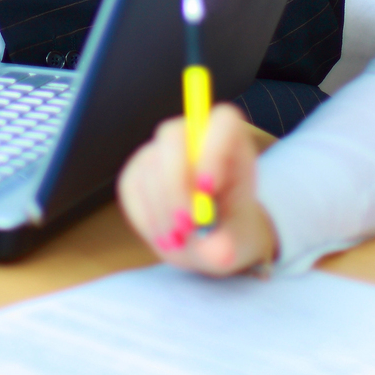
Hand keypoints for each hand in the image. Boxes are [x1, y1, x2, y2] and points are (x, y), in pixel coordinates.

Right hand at [117, 107, 276, 274]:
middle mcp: (194, 135)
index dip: (213, 147)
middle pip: (174, 137)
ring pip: (150, 167)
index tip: (209, 188)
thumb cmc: (232, 229)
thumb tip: (220, 254)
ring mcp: (160, 150)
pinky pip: (133, 189)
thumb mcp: (240, 241)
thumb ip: (231, 245)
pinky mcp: (136, 172)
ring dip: (164, 210)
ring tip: (181, 240)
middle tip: (187, 226)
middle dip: (176, 183)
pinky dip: (147, 218)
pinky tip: (166, 234)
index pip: (223, 121)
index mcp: (231, 140)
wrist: (210, 238)